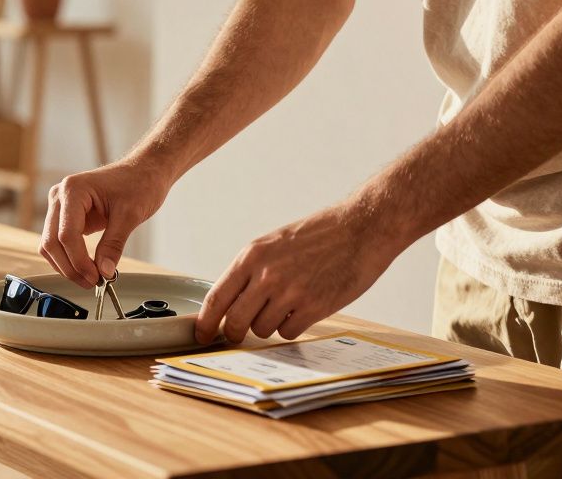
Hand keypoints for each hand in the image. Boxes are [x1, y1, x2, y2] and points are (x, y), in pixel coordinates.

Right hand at [39, 157, 171, 288]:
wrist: (144, 171)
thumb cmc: (139, 183)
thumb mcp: (130, 215)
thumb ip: (113, 245)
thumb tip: (104, 272)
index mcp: (73, 190)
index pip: (66, 234)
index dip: (79, 261)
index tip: (96, 277)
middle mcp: (60, 196)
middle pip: (52, 242)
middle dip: (70, 267)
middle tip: (92, 283)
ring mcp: (61, 206)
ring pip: (50, 245)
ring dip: (66, 265)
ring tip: (91, 278)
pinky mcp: (66, 216)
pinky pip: (59, 242)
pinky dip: (69, 258)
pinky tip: (86, 268)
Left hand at [194, 204, 402, 343]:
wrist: (360, 228)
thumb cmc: (318, 234)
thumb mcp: (273, 243)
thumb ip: (250, 270)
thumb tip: (229, 302)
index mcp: (252, 255)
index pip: (216, 297)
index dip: (205, 322)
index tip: (201, 334)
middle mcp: (266, 275)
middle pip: (235, 322)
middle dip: (234, 333)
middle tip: (239, 334)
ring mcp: (290, 293)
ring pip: (262, 329)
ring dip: (269, 325)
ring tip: (287, 304)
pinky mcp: (313, 307)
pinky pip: (288, 333)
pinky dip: (292, 327)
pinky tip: (303, 308)